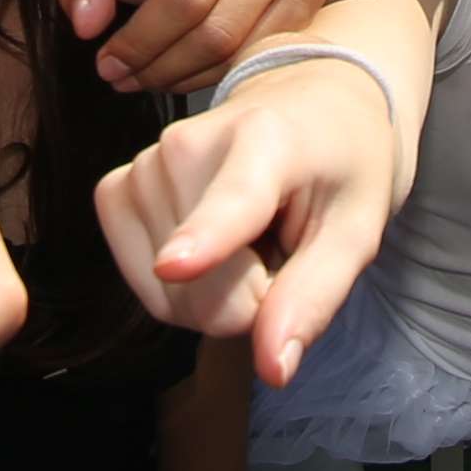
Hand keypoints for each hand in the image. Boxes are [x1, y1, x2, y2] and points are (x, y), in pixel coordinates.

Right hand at [97, 54, 401, 385]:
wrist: (305, 101)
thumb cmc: (338, 165)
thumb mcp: (356, 230)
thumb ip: (314, 296)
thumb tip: (274, 369)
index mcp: (267, 141)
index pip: (233, 201)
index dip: (203, 240)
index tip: (173, 265)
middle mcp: (189, 143)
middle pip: (203, 285)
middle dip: (247, 300)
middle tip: (281, 250)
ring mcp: (144, 163)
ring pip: (169, 293)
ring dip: (215, 293)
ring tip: (250, 238)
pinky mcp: (114, 188)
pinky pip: (139, 282)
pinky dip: (177, 289)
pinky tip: (210, 248)